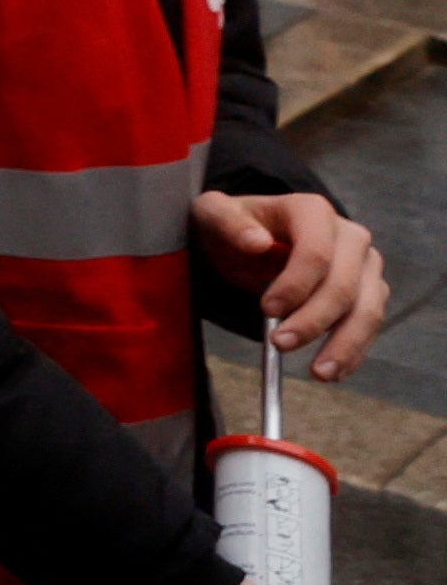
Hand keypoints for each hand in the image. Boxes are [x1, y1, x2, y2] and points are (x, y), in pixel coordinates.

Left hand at [199, 185, 388, 378]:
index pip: (316, 253)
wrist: (252, 239)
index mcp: (313, 210)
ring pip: (366, 310)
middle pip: (343, 286)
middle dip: (313, 321)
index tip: (266, 309)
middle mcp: (350, 236)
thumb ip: (228, 222)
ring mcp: (365, 266)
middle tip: (280, 344)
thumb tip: (257, 242)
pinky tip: (334, 371)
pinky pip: (369, 326)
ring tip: (318, 373)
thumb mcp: (214, 214)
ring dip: (345, 345)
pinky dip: (354, 351)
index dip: (295, 285)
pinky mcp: (370, 292)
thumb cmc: (235, 226)